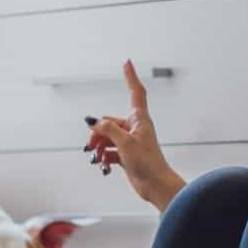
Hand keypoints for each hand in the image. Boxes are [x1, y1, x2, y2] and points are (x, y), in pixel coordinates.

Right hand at [84, 60, 186, 211]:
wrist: (155, 186)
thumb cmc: (148, 164)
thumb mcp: (125, 143)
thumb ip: (108, 130)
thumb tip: (93, 122)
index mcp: (139, 119)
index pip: (135, 92)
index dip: (130, 76)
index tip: (126, 62)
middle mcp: (135, 128)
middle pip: (109, 122)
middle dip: (97, 133)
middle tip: (91, 146)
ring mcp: (130, 141)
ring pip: (107, 137)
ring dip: (98, 146)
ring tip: (95, 157)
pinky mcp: (126, 154)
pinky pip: (109, 150)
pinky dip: (103, 156)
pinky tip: (102, 165)